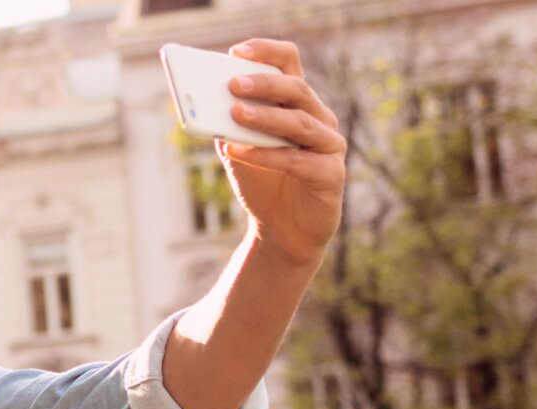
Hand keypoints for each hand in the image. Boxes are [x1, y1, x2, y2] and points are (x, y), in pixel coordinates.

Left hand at [218, 39, 346, 265]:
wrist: (280, 229)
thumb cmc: (261, 181)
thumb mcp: (237, 148)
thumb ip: (227, 125)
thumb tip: (206, 104)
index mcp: (297, 103)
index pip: (290, 64)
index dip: (267, 52)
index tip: (236, 51)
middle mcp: (319, 118)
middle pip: (297, 89)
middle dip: (264, 84)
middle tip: (232, 84)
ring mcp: (329, 146)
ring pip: (301, 123)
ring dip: (266, 117)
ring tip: (234, 114)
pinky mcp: (331, 175)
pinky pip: (299, 161)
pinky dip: (267, 155)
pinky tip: (240, 151)